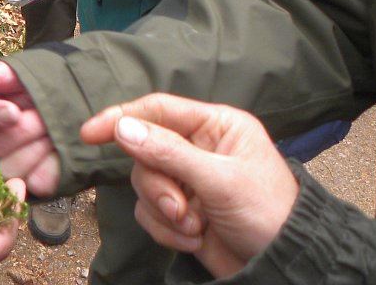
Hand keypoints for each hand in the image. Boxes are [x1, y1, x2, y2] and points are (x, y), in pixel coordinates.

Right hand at [0, 58, 60, 197]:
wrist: (76, 100)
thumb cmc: (41, 87)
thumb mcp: (19, 76)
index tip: (13, 111)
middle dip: (24, 130)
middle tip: (43, 117)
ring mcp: (11, 166)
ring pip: (12, 168)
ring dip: (38, 146)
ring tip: (52, 130)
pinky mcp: (35, 182)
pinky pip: (36, 181)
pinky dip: (51, 164)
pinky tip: (58, 150)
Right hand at [80, 94, 299, 278]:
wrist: (286, 265)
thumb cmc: (268, 213)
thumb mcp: (220, 180)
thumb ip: (169, 152)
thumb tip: (122, 128)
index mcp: (215, 125)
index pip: (157, 109)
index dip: (122, 117)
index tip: (89, 133)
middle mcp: (198, 147)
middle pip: (145, 151)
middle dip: (158, 185)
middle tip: (179, 209)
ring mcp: (188, 180)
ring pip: (144, 184)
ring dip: (164, 211)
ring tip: (193, 227)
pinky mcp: (181, 211)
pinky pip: (150, 212)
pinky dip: (166, 230)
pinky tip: (194, 239)